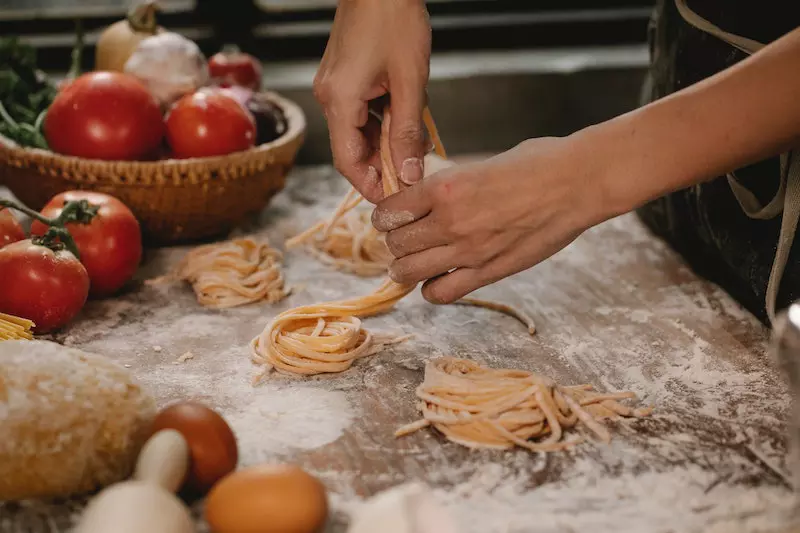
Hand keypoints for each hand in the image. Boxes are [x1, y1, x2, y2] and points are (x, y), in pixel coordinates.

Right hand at [314, 0, 430, 202]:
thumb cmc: (395, 20)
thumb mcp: (410, 81)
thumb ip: (408, 131)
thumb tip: (408, 172)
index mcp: (339, 100)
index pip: (348, 160)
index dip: (370, 185)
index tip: (393, 199)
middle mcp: (329, 96)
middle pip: (352, 149)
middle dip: (381, 166)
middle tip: (411, 176)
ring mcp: (335, 86)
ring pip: (358, 132)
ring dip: (385, 144)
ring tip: (414, 150)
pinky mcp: (343, 77)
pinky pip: (361, 113)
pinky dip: (382, 124)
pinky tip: (405, 124)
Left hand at [372, 136, 617, 303]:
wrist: (577, 182)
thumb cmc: (535, 164)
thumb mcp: (479, 165)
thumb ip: (449, 186)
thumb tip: (426, 199)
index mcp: (444, 187)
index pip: (389, 210)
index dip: (384, 216)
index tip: (390, 218)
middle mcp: (449, 220)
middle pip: (396, 243)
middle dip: (394, 241)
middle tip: (402, 239)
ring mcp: (468, 250)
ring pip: (409, 271)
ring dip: (405, 268)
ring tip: (411, 263)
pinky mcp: (489, 272)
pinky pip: (441, 293)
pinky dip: (431, 289)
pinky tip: (438, 279)